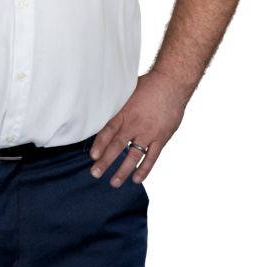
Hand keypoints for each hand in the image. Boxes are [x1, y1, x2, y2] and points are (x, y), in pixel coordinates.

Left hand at [89, 70, 186, 186]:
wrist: (172, 84)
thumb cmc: (147, 86)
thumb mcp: (127, 91)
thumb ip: (116, 104)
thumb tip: (99, 109)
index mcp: (125, 111)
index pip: (109, 129)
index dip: (100, 143)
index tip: (92, 156)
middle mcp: (136, 124)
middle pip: (118, 145)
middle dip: (106, 161)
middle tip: (95, 173)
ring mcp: (149, 133)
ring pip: (134, 155)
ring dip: (123, 170)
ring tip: (114, 182)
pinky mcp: (162, 138)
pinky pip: (152, 158)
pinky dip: (145, 169)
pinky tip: (136, 179)